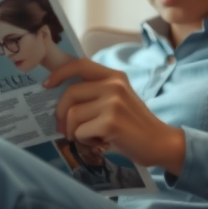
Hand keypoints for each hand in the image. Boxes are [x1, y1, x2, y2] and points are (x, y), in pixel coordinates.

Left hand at [44, 59, 184, 174]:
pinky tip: (98, 143)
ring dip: (73, 131)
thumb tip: (61, 100)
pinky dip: (84, 141)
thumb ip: (96, 94)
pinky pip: (81, 131)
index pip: (80, 64)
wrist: (160, 143)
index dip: (59, 73)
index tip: (46, 85)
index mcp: (115, 76)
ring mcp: (113, 103)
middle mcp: (114, 85)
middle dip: (61, 113)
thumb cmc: (135, 125)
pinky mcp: (111, 123)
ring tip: (86, 137)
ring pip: (73, 115)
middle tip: (62, 127)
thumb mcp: (118, 100)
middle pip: (70, 93)